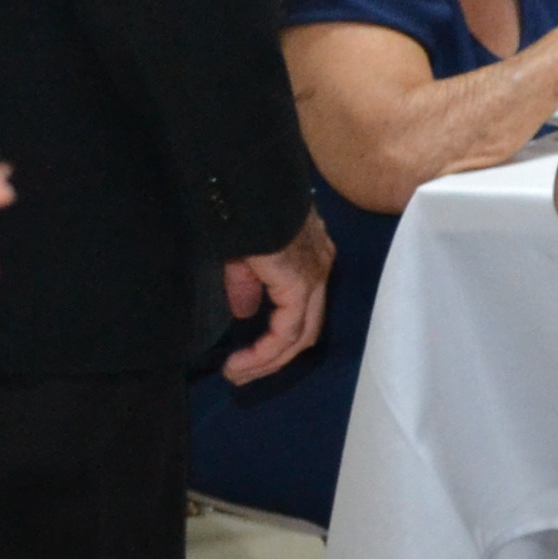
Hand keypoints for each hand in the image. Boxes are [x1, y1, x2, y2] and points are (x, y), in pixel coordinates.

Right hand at [216, 212, 335, 385]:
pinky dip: (266, 351)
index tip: (245, 353)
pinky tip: (241, 361)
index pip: (302, 309)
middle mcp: (319, 267)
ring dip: (268, 361)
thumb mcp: (242, 251)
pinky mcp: (299, 283)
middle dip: (274, 358)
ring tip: (238, 374)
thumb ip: (247, 284)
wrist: (246, 183)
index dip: (277, 337)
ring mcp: (314, 275)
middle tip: (242, 375)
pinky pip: (287, 331)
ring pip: (299, 336)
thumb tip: (244, 313)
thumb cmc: (242, 206)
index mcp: (310, 256)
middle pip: (306, 329)